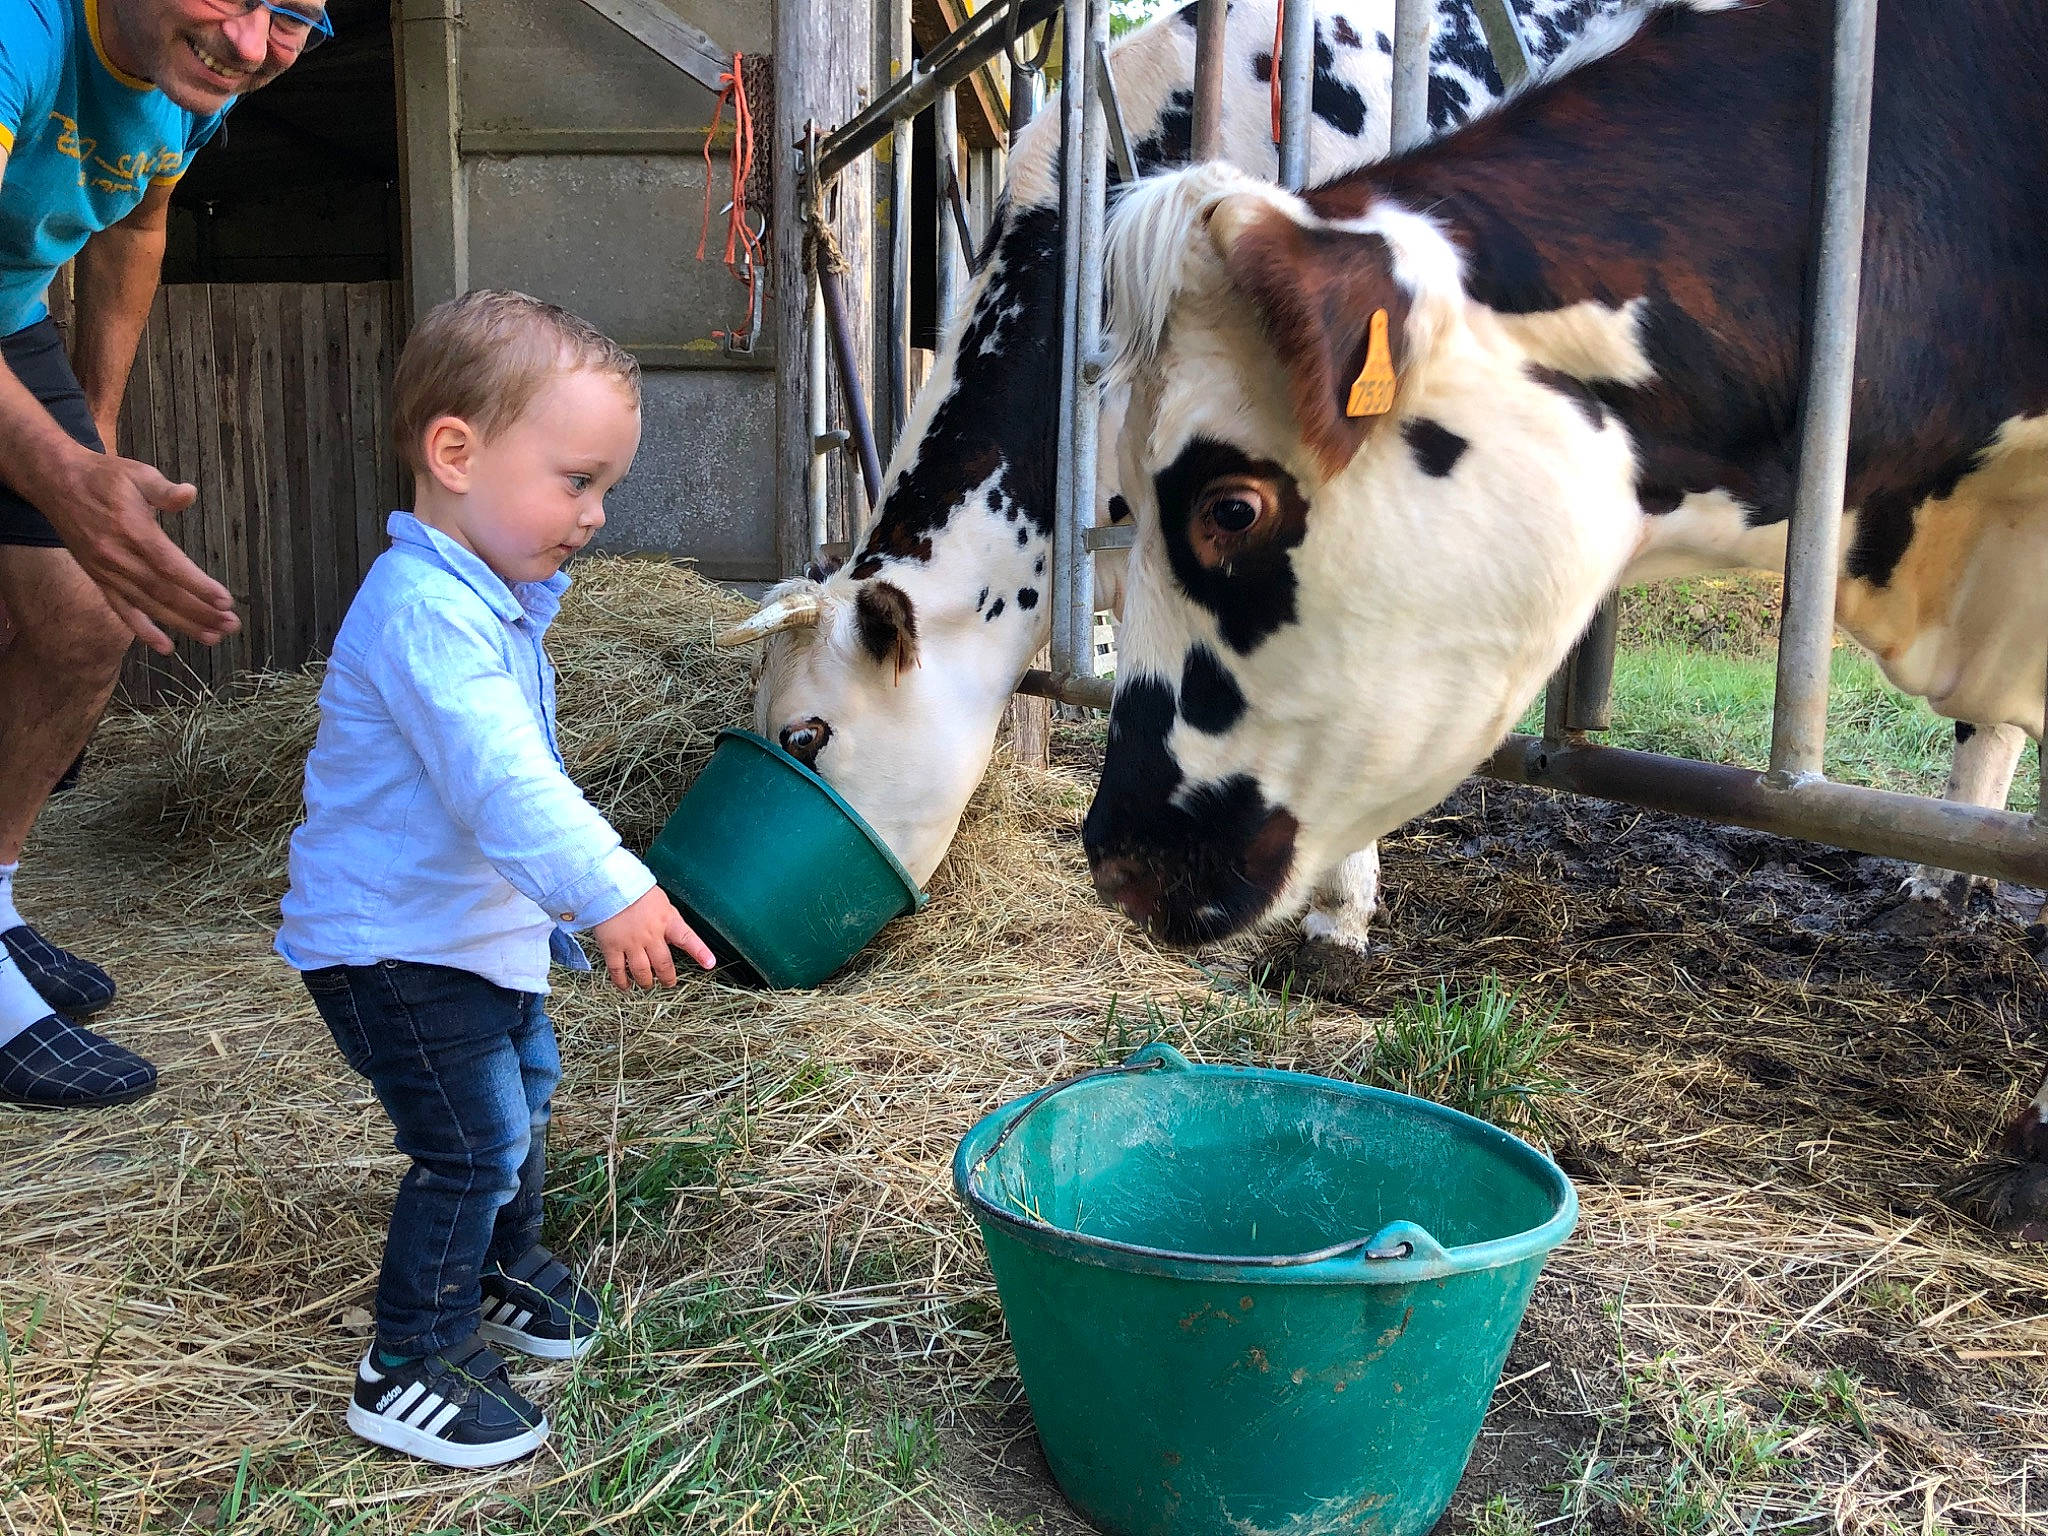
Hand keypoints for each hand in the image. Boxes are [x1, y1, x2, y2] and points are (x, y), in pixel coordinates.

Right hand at [43, 446, 236, 653]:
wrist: (55, 482)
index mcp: (132, 529)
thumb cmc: (103, 477)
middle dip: (200, 611)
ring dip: (182, 624)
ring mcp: (107, 571)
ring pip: (148, 605)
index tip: (225, 600)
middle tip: (231, 625)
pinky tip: (166, 646)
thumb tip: (189, 493)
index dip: (198, 585)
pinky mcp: (99, 578)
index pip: (169, 565)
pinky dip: (143, 630)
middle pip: (163, 591)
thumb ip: (164, 490)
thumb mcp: (137, 474)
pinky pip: (122, 609)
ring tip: (213, 636)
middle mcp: (118, 556)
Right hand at [590, 886, 716, 989]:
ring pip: (641, 971)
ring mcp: (631, 942)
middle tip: (668, 983)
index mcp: (666, 921)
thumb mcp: (661, 903)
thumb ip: (667, 921)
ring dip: (646, 981)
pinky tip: (624, 985)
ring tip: (647, 984)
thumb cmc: (635, 891)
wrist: (608, 885)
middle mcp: (651, 935)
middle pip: (663, 964)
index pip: (687, 939)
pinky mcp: (611, 946)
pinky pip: (618, 970)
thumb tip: (671, 936)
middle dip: (667, 977)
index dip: (700, 952)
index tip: (710, 963)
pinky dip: (622, 981)